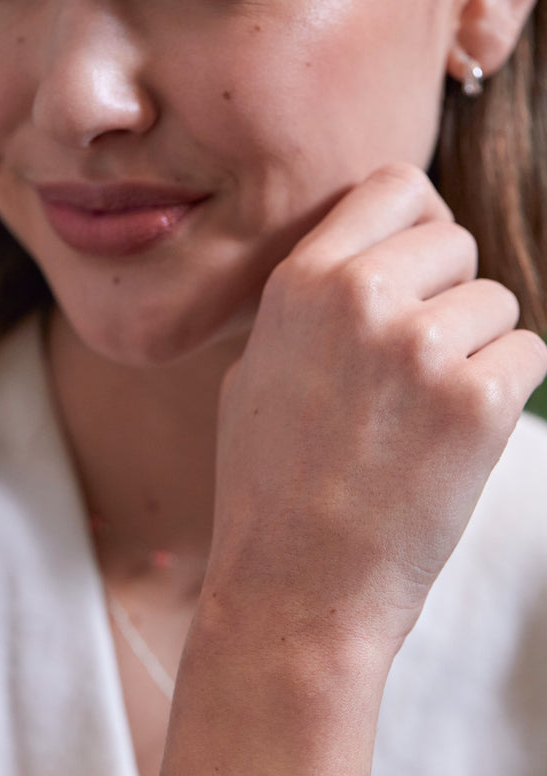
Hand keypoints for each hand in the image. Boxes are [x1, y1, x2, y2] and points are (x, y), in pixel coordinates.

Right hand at [204, 164, 546, 664]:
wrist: (295, 588)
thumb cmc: (269, 488)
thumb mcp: (255, 374)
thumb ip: (311, 305)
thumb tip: (371, 263)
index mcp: (300, 283)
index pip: (395, 187)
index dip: (417, 226)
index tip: (417, 268)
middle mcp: (361, 299)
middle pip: (455, 241)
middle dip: (448, 293)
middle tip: (418, 364)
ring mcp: (421, 349)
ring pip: (497, 301)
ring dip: (477, 348)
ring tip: (426, 414)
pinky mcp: (477, 403)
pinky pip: (527, 353)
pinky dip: (503, 390)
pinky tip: (456, 437)